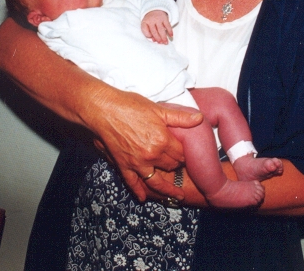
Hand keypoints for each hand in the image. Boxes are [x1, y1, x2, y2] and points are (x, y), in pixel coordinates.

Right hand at [87, 87, 201, 200]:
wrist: (103, 110)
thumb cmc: (131, 106)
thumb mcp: (159, 109)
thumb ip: (180, 117)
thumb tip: (200, 119)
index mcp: (163, 140)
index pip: (181, 154)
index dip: (186, 154)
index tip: (186, 154)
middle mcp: (152, 155)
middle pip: (171, 166)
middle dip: (178, 166)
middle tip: (181, 166)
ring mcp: (137, 163)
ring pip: (156, 181)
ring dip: (167, 190)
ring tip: (178, 196)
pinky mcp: (123, 165)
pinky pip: (132, 182)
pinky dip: (139, 191)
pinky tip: (143, 198)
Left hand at [141, 10, 172, 43]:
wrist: (155, 8)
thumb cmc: (150, 19)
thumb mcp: (146, 24)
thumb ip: (149, 32)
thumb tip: (154, 40)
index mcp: (145, 22)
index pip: (145, 30)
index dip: (148, 35)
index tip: (152, 39)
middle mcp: (151, 20)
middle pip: (154, 31)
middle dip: (158, 38)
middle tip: (161, 43)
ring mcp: (158, 19)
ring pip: (161, 29)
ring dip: (164, 37)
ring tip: (166, 42)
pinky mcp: (165, 18)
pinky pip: (168, 25)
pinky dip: (170, 31)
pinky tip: (171, 35)